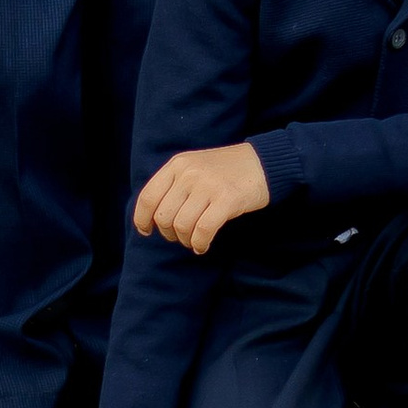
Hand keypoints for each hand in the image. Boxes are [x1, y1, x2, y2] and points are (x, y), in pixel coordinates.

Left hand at [133, 142, 270, 252]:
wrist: (265, 162)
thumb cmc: (227, 169)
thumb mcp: (195, 166)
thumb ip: (174, 184)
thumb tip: (152, 218)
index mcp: (179, 164)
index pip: (148, 197)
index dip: (142, 219)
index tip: (147, 231)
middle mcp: (190, 173)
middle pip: (164, 216)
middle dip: (169, 234)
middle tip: (181, 236)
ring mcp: (208, 185)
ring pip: (182, 226)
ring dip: (186, 240)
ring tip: (194, 240)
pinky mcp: (226, 199)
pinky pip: (202, 231)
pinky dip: (200, 244)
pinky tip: (203, 246)